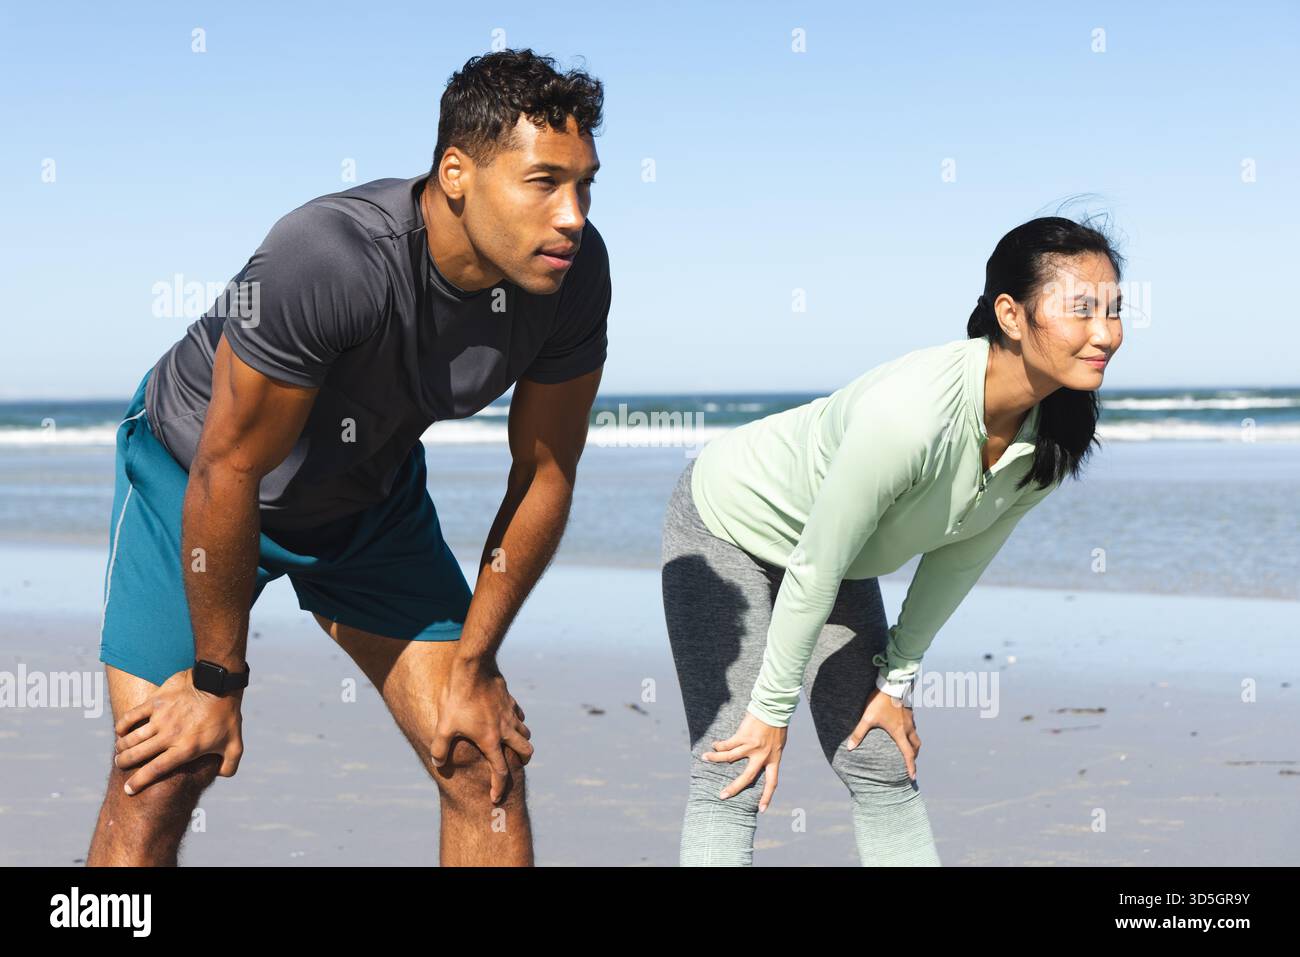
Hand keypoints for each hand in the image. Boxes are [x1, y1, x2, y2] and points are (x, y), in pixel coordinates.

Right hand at [113, 667, 244, 793]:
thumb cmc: (226, 714)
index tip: (128, 789)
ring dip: (121, 747)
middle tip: (121, 764)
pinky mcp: (156, 702)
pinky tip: (120, 731)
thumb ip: (230, 764)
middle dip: (124, 763)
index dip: (138, 782)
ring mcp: (161, 719)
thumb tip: (220, 776)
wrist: (218, 683)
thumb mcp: (235, 744)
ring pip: (131, 738)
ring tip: (120, 751)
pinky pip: (131, 716)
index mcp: (185, 749)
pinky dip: (122, 726)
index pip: (155, 770)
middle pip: (136, 755)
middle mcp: (169, 736)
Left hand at [429, 657, 532, 804]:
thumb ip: (440, 748)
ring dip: (521, 742)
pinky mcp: (511, 700)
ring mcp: (510, 714)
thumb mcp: (443, 725)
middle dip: (522, 762)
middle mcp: (505, 729)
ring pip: (526, 733)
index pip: (500, 771)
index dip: (498, 787)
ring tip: (511, 744)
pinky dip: (517, 722)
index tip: (495, 798)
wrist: (473, 667)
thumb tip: (438, 764)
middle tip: (513, 766)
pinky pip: (520, 716)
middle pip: (525, 752)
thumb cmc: (457, 698)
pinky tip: (507, 721)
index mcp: (490, 740)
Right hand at [703, 711, 787, 812]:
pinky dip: (719, 745)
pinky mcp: (743, 736)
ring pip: (730, 757)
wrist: (774, 709)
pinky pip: (727, 744)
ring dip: (715, 758)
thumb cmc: (777, 725)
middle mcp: (762, 756)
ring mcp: (751, 746)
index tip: (762, 810)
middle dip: (734, 788)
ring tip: (705, 758)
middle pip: (747, 777)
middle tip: (722, 796)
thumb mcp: (778, 743)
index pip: (772, 782)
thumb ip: (769, 753)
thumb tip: (762, 760)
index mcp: (774, 759)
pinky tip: (714, 745)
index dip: (767, 797)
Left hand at [847, 686, 919, 779]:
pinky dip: (911, 733)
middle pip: (916, 747)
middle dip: (914, 756)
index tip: (913, 777)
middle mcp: (908, 728)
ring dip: (913, 745)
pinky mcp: (910, 712)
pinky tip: (904, 730)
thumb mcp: (867, 718)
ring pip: (916, 736)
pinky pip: (913, 727)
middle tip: (911, 763)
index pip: (908, 754)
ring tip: (908, 749)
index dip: (911, 767)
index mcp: (899, 732)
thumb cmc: (879, 702)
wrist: (892, 684)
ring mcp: (910, 720)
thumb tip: (849, 747)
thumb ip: (859, 733)